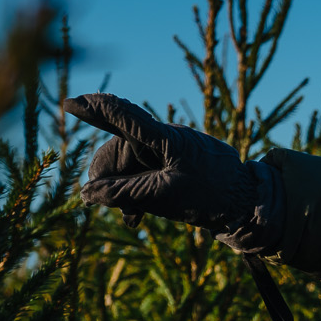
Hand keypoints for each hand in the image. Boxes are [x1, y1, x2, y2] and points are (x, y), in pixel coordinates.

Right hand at [62, 93, 258, 230]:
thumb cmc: (212, 197)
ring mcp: (170, 152)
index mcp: (166, 138)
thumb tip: (87, 194)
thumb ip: (125, 193)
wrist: (249, 206)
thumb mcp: (165, 197)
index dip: (95, 109)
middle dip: (108, 176)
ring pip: (129, 166)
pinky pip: (144, 175)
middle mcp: (165, 139)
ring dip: (122, 190)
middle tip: (106, 203)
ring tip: (130, 218)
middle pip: (119, 149)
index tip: (70, 103)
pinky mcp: (174, 166)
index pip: (124, 117)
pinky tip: (135, 218)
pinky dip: (136, 193)